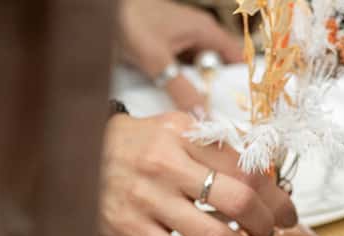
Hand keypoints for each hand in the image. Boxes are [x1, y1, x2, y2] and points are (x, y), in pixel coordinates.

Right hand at [100, 112, 298, 235]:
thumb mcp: (174, 129)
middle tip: (275, 233)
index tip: (288, 211)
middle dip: (268, 224)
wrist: (70, 152)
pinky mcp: (133, 231)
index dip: (277, 196)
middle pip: (239, 201)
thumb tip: (268, 177)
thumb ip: (217, 148)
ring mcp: (148, 200)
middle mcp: (167, 165)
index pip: (247, 168)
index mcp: (184, 135)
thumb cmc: (134, 143)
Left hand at [117, 0, 241, 110]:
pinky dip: (183, 83)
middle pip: (219, 67)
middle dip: (220, 90)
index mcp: (205, 30)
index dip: (243, 80)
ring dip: (199, 88)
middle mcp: (197, 33)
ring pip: (200, 70)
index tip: (246, 106)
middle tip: (223, 117)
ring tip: (202, 111)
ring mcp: (180, 39)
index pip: (237, 57)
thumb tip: (202, 117)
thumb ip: (181, 90)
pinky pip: (182, 69)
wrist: (97, 9)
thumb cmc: (128, 21)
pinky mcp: (164, 46)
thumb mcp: (158, 61)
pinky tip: (179, 99)